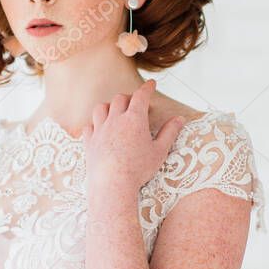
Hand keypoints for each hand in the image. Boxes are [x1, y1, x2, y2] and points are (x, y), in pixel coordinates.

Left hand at [81, 79, 184, 195]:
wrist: (112, 184)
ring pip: (101, 108)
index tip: (151, 84)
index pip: (141, 96)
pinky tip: (99, 129)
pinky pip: (89, 126)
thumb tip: (180, 119)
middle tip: (135, 103)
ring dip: (109, 107)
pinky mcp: (89, 141)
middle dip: (129, 97)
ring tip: (115, 112)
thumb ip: (170, 132)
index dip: (147, 88)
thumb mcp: (159, 151)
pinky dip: (94, 124)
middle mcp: (115, 120)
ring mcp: (100, 130)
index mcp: (134, 119)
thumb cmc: (138, 169)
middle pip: (120, 99)